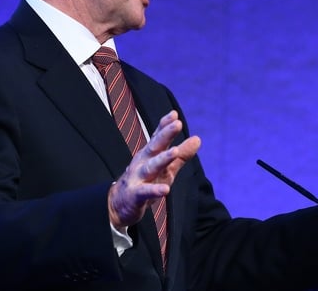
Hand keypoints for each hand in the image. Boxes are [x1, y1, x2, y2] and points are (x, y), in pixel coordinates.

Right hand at [108, 111, 200, 228]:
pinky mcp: (136, 195)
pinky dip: (155, 190)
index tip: (174, 114)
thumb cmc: (146, 181)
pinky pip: (145, 192)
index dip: (165, 125)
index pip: (158, 137)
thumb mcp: (167, 167)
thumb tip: (197, 139)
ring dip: (163, 159)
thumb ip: (182, 154)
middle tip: (177, 123)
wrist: (119, 204)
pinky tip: (165, 189)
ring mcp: (138, 177)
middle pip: (155, 146)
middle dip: (166, 134)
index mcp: (150, 154)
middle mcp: (143, 162)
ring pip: (151, 166)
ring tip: (175, 151)